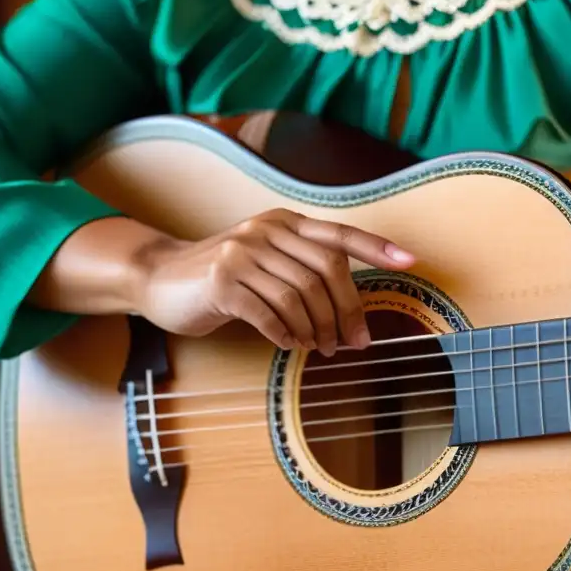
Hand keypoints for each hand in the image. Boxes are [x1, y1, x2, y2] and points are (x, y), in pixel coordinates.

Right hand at [131, 209, 414, 353]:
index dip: (377, 247)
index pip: (339, 235)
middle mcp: (266, 230)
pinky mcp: (221, 281)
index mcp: (284, 223)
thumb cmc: (224, 278)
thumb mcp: (266, 263)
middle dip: (347, 311)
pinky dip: (285, 334)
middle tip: (351, 343)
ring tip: (317, 347)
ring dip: (316, 328)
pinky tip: (287, 344)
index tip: (410, 261)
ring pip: (300, 295)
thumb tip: (353, 317)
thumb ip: (304, 274)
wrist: (159, 279)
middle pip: (327, 271)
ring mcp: (241, 252)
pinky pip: (268, 313)